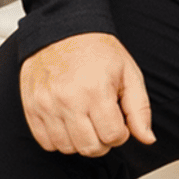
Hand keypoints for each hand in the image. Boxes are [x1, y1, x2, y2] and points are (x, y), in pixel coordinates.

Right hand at [20, 33, 155, 156]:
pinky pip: (45, 142)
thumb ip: (140, 109)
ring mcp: (46, 105)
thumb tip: (148, 139)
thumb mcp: (129, 73)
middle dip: (103, 141)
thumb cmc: (98, 50)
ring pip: (67, 148)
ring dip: (81, 141)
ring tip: (86, 120)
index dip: (121, 133)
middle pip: (90, 148)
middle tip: (104, 122)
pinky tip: (68, 122)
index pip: (112, 137)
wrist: (62, 30)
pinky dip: (59, 139)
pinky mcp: (31, 108)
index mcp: (96, 91)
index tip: (119, 120)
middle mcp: (68, 100)